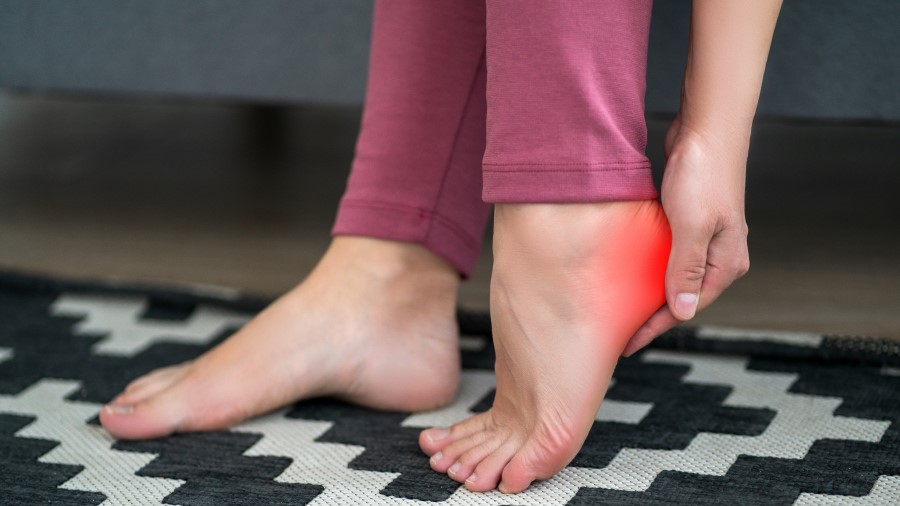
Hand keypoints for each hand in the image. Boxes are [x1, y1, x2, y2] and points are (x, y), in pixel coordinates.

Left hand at [623, 117, 750, 355]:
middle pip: (682, 295)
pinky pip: (668, 254)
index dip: (655, 326)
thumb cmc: (702, 175)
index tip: (626, 343)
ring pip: (674, 275)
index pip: (687, 306)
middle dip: (653, 315)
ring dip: (650, 291)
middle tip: (619, 331)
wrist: (706, 130)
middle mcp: (721, 255)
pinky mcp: (692, 222)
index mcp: (727, 263)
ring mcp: (707, 239)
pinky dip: (649, 267)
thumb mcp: (692, 226)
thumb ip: (686, 268)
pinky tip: (628, 273)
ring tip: (622, 308)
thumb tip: (682, 311)